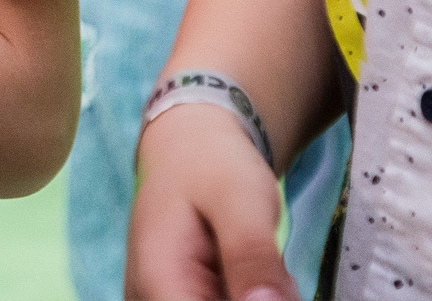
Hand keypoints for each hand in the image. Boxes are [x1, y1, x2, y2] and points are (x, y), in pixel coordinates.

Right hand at [127, 101, 295, 299]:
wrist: (188, 146)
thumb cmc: (212, 165)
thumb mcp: (241, 200)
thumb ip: (252, 257)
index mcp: (158, 282)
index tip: (271, 290)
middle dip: (256, 299)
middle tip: (273, 276)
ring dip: (255, 298)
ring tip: (265, 271)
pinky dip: (249, 298)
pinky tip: (257, 280)